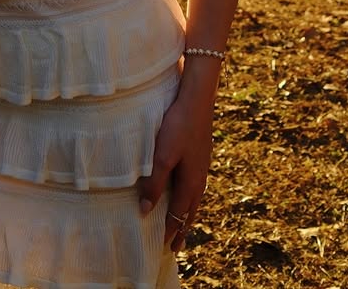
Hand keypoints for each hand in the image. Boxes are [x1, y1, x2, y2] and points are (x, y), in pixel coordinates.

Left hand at [137, 81, 214, 252]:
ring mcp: (202, 166)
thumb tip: (145, 211)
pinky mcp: (200, 155)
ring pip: (194, 198)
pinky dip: (189, 197)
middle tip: (175, 246)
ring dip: (186, 214)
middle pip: (190, 211)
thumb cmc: (177, 126)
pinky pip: (195, 185)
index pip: (179, 215)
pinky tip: (185, 190)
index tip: (162, 247)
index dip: (170, 231)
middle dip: (181, 229)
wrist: (197, 100)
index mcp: (190, 183)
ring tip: (181, 224)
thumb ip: (154, 183)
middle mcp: (199, 178)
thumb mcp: (162, 156)